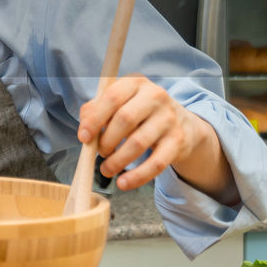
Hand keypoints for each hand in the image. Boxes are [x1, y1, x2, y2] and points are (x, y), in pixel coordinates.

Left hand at [77, 73, 212, 190]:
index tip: (84, 138)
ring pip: (138, 143)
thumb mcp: (120, 102)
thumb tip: (84, 128)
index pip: (112, 97)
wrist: (182, 123)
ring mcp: (169, 118)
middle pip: (125, 119)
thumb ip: (96, 110)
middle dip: (106, 141)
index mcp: (136, 83)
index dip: (95, 119)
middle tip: (100, 153)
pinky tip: (123, 183)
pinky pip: (156, 163)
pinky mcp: (178, 140)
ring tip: (107, 169)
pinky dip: (137, 177)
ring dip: (117, 161)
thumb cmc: (140, 113)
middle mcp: (155, 96)